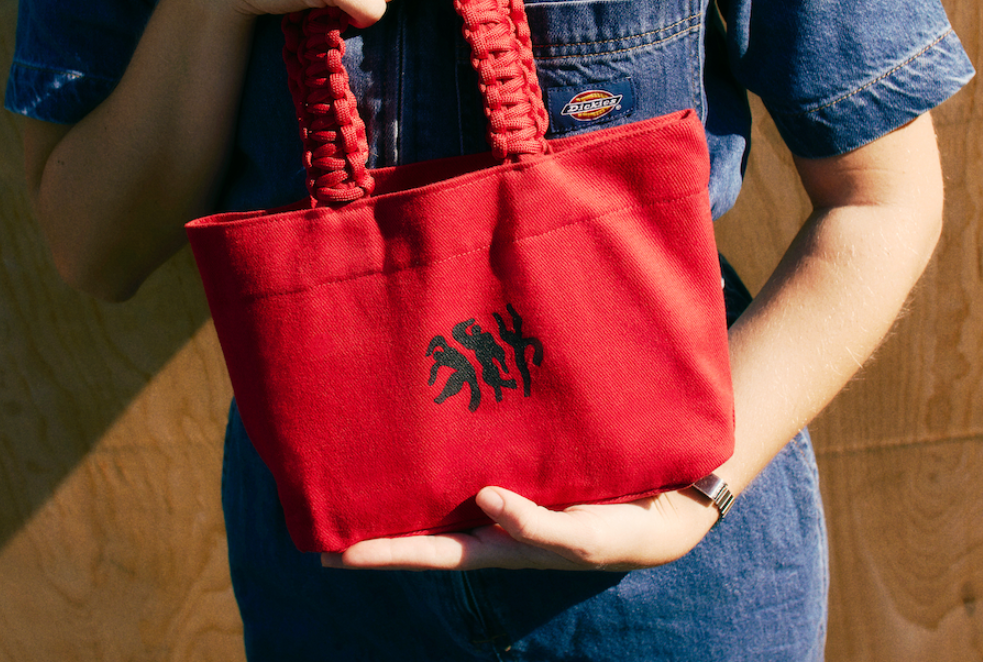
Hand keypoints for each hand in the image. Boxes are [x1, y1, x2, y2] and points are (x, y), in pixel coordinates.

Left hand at [320, 485, 720, 571]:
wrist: (659, 508)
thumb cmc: (619, 531)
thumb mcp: (581, 537)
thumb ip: (535, 524)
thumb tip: (484, 501)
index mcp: (498, 544)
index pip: (426, 550)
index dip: (378, 553)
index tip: (328, 553)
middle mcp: (490, 519)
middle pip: (421, 523)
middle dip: (375, 521)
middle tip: (323, 506)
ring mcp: (504, 493)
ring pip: (441, 491)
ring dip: (404, 485)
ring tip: (362, 466)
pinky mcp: (521, 466)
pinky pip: (471, 460)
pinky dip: (444, 452)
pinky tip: (428, 430)